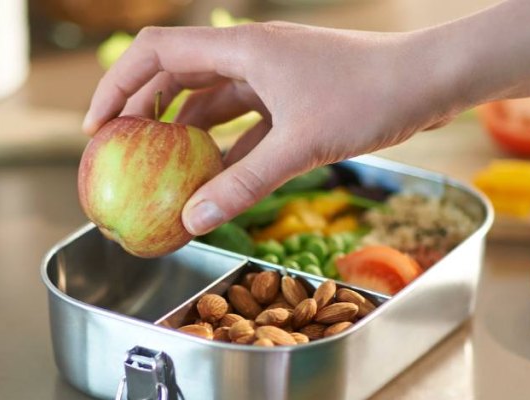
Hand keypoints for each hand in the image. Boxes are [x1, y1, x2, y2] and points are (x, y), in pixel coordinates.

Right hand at [82, 22, 461, 234]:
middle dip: (143, 112)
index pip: (156, 54)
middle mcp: (250, 55)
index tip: (97, 128)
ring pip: (210, 100)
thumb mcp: (301, 144)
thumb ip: (244, 183)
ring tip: (161, 173)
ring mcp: (272, 75)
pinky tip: (216, 179)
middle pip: (175, 75)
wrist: (432, 79)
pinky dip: (225, 147)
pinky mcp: (293, 96)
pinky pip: (244, 121)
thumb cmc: (371, 96)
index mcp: (240, 48)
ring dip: (184, 133)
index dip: (117, 86)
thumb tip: (193, 220)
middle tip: (120, 154)